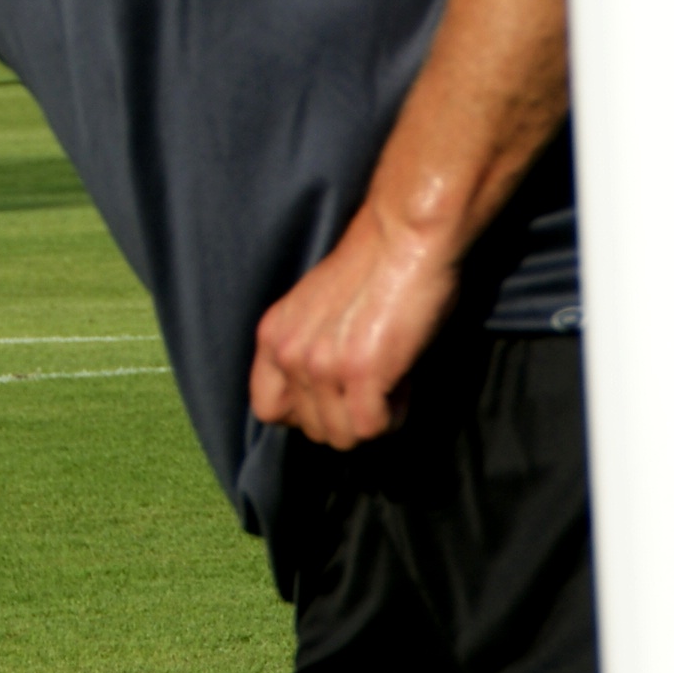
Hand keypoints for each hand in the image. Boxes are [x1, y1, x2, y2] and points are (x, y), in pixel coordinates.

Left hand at [249, 212, 462, 448]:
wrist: (404, 236)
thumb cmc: (375, 267)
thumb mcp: (317, 312)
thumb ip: (310, 350)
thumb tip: (327, 401)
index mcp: (273, 336)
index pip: (269, 409)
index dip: (308, 413)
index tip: (339, 397)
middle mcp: (288, 353)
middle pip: (313, 430)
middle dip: (350, 416)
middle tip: (377, 381)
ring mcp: (320, 365)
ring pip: (343, 436)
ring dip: (374, 417)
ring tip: (391, 377)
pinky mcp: (360, 372)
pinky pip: (373, 429)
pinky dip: (394, 414)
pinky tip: (403, 379)